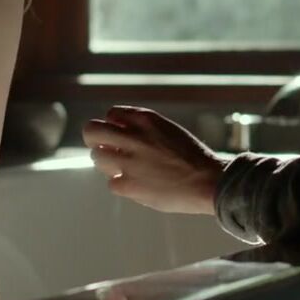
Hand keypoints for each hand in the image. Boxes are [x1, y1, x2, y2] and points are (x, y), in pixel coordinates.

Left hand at [82, 106, 226, 214]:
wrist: (208, 182)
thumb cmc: (193, 158)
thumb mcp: (169, 131)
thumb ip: (144, 130)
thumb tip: (120, 134)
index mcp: (146, 120)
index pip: (111, 114)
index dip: (112, 126)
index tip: (118, 136)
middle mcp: (133, 136)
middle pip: (91, 130)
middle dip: (94, 139)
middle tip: (104, 149)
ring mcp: (128, 161)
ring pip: (97, 156)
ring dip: (107, 163)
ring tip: (124, 170)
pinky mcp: (128, 184)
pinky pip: (111, 182)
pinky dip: (122, 185)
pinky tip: (137, 186)